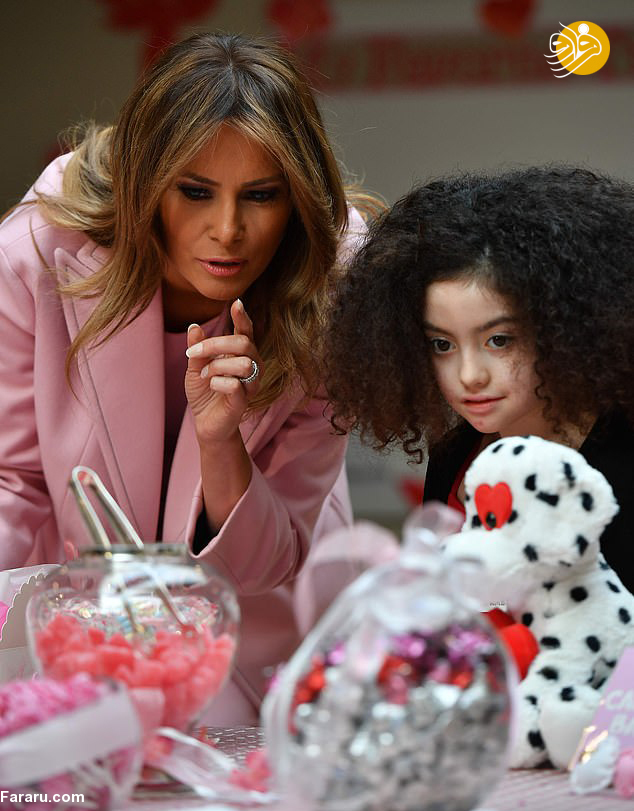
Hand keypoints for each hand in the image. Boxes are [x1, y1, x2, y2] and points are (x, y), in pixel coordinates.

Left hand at [185, 299, 262, 442]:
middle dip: (216, 344)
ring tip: (205, 375)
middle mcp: (252, 366)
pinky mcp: (245, 401)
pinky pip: (235, 385)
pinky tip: (212, 386)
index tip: (237, 304)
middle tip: (194, 353)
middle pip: (244, 343)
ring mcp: (251, 384)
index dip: (243, 317)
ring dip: (217, 366)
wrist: (205, 422)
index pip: (246, 332)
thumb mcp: (195, 366)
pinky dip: (218, 382)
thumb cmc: (205, 392)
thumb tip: (195, 326)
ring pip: (243, 363)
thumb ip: (197, 348)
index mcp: (241, 354)